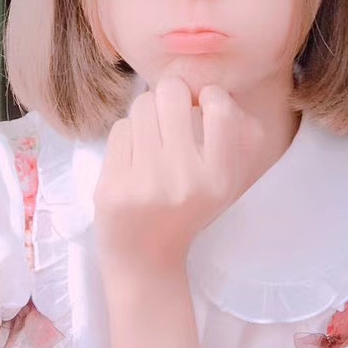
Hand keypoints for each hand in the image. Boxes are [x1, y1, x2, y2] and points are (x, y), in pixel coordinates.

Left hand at [93, 75, 266, 279]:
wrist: (146, 258)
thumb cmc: (187, 208)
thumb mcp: (225, 180)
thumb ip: (234, 135)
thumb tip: (209, 88)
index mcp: (220, 178)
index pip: (221, 109)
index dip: (209, 96)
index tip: (203, 108)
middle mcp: (185, 180)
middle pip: (172, 93)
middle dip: (171, 96)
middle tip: (171, 117)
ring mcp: (146, 183)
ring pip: (141, 106)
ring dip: (146, 116)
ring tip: (151, 141)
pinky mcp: (113, 186)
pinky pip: (119, 129)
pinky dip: (127, 137)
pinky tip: (133, 161)